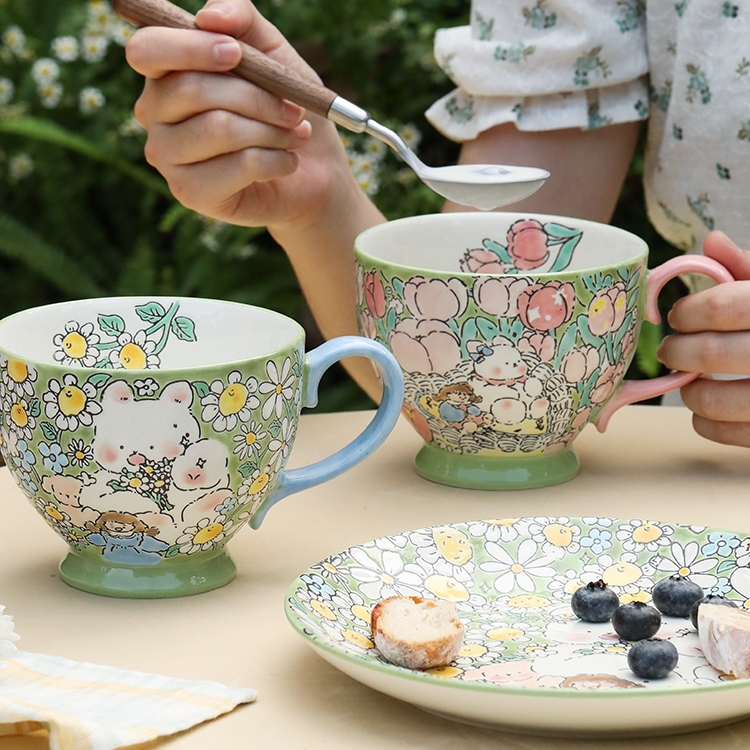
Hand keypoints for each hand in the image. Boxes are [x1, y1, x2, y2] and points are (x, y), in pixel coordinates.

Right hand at [125, 0, 352, 232]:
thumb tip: (209, 16)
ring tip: (294, 136)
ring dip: (271, 130)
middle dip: (256, 96)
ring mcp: (167, 157)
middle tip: (293, 108)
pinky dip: (276, 161)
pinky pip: (238, 166)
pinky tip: (287, 163)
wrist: (313, 172)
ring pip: (218, 128)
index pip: (147, 50)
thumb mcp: (271, 52)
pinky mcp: (190, 193)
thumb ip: (242, 20)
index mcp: (163, 73)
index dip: (190, 47)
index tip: (236, 53)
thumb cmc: (286, 107)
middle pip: (191, 89)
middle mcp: (154, 114)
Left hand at [657, 231, 749, 446]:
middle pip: (710, 353)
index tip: (678, 315)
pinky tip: (705, 408)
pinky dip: (705, 423)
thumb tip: (712, 242)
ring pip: (714, 399)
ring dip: (687, 390)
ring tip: (687, 379)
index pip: (722, 307)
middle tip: (671, 349)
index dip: (689, 312)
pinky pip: (728, 434)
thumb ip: (748, 267)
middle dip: (677, 351)